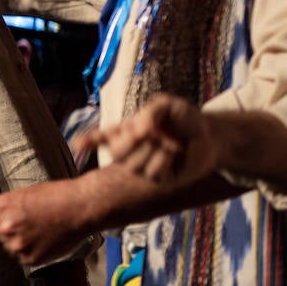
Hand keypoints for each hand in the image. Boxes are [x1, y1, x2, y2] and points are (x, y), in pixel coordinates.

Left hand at [0, 180, 88, 265]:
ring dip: (21, 240)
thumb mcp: (19, 197)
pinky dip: (34, 251)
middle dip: (4, 230)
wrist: (80, 206)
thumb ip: (0, 213)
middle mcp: (3, 228)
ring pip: (9, 248)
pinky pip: (24, 258)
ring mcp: (17, 246)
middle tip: (28, 218)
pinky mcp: (31, 260)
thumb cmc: (52, 197)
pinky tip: (47, 238)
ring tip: (41, 226)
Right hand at [74, 93, 217, 184]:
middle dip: (131, 141)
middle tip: (152, 131)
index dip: (87, 141)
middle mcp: (130, 151)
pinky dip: (164, 159)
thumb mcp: (167, 105)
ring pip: (133, 164)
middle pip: (116, 152)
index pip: (100, 137)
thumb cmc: (184, 119)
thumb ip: (150, 112)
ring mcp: (143, 167)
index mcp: (125, 132)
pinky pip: (153, 173)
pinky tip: (173, 153)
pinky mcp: (159, 180)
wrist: (209, 136)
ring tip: (167, 141)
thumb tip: (138, 129)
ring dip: (152, 149)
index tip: (77, 146)